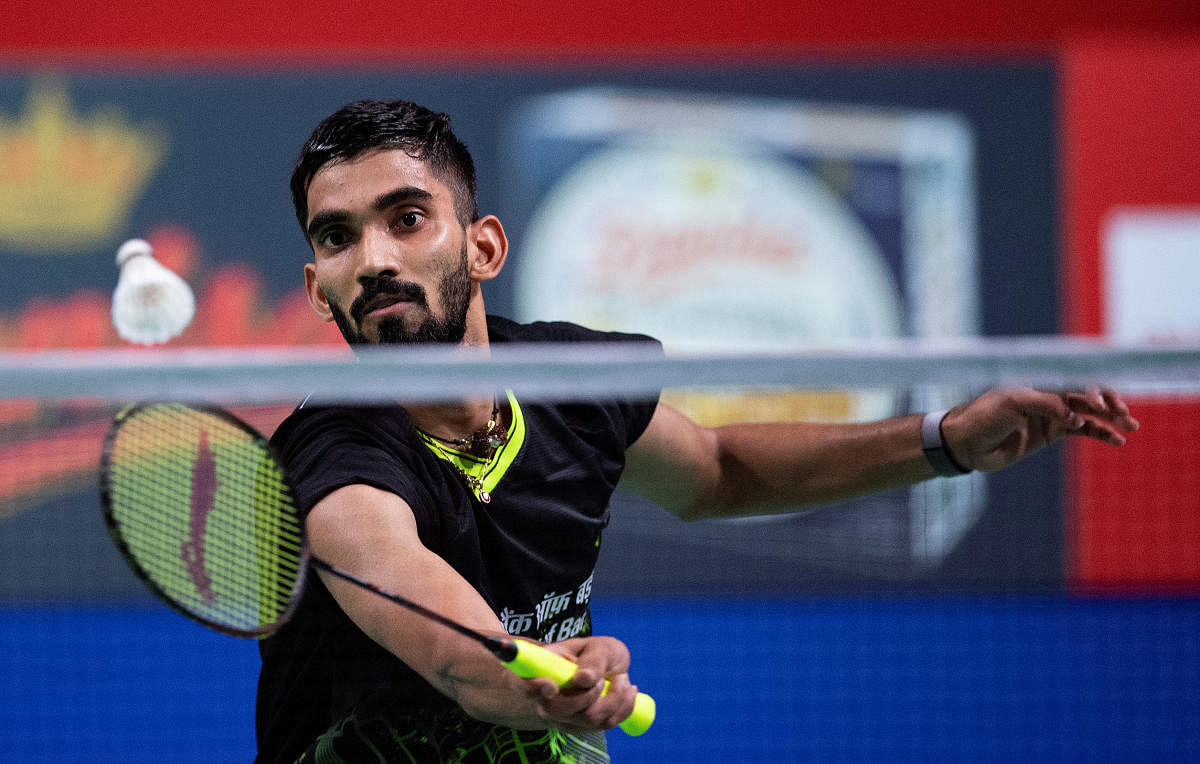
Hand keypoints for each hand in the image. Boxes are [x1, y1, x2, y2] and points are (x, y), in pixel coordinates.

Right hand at [525, 636, 638, 733]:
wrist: (610, 668)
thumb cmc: (598, 653)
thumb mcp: (600, 647)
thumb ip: (592, 660)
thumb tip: (583, 679)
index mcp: (543, 669)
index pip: (527, 685)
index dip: (534, 688)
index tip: (551, 686)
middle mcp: (546, 698)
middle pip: (557, 710)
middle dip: (590, 694)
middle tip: (605, 677)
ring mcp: (562, 717)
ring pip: (588, 719)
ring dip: (614, 698)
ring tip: (621, 678)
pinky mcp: (582, 728)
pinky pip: (605, 724)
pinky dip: (623, 707)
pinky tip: (626, 690)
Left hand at [940, 386, 1139, 471]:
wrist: (966, 443)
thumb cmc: (984, 416)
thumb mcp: (1013, 404)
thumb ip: (1045, 404)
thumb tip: (1075, 415)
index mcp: (1040, 381)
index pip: (1075, 380)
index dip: (1093, 390)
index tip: (1102, 405)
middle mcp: (1049, 395)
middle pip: (1087, 395)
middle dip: (1109, 403)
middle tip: (1125, 416)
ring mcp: (1051, 415)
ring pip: (1089, 413)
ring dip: (1111, 419)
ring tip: (1131, 427)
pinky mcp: (1050, 434)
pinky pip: (1082, 431)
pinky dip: (1100, 434)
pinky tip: (1116, 440)